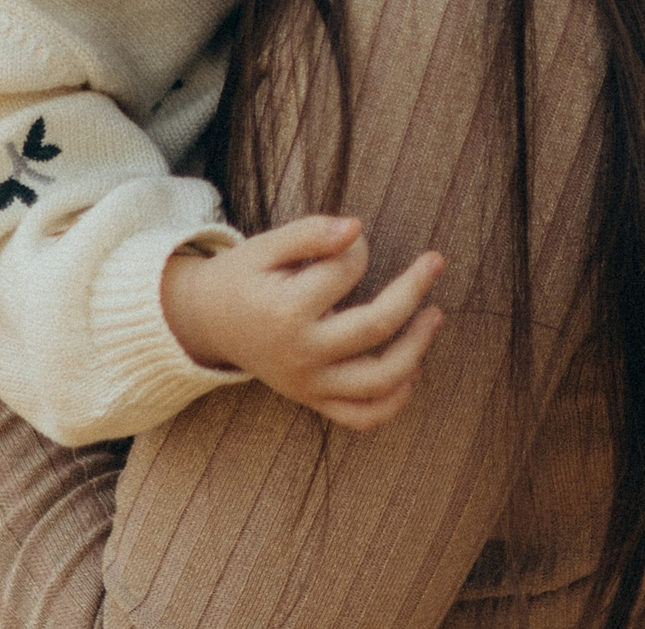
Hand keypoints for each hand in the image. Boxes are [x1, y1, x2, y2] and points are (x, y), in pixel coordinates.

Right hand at [160, 216, 446, 430]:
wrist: (208, 323)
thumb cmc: (243, 278)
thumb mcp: (265, 246)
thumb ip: (309, 233)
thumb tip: (356, 227)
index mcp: (286, 310)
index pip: (346, 272)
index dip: (359, 247)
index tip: (354, 238)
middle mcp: (300, 353)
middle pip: (374, 328)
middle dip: (412, 292)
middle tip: (435, 261)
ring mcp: (308, 383)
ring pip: (378, 382)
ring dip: (416, 350)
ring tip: (435, 316)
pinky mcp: (314, 400)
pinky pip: (362, 417)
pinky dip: (393, 402)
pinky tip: (412, 371)